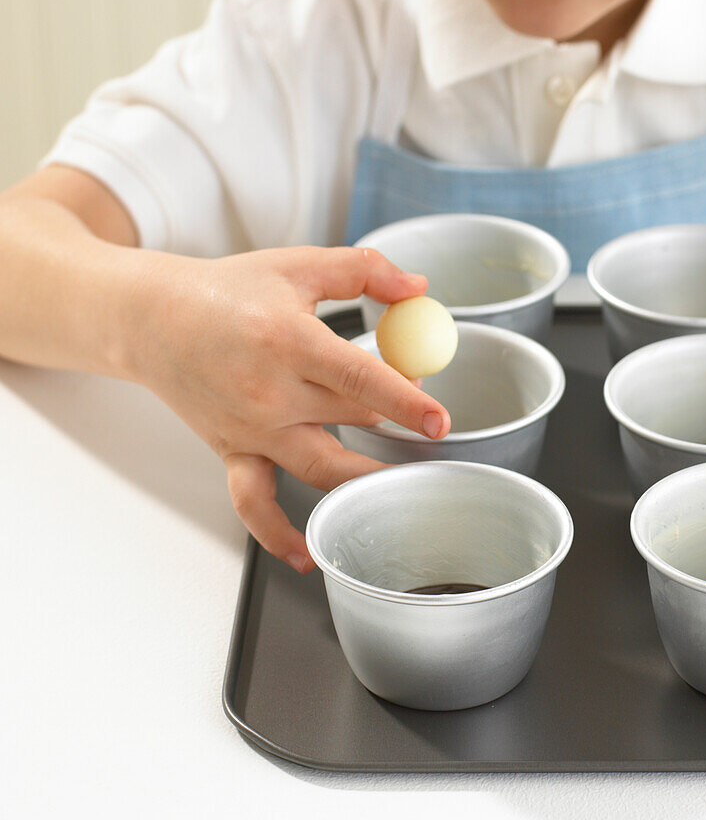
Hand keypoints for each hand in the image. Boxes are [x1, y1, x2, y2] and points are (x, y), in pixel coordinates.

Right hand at [123, 246, 450, 572]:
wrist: (152, 320)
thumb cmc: (227, 290)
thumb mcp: (299, 264)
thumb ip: (365, 270)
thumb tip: (417, 288)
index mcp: (290, 341)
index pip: (360, 378)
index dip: (404, 401)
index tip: (439, 421)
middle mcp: (270, 393)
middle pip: (351, 418)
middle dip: (393, 417)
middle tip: (415, 408)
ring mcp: (250, 429)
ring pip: (320, 468)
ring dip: (365, 481)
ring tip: (403, 484)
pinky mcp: (232, 452)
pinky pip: (254, 504)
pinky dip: (278, 535)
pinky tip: (307, 554)